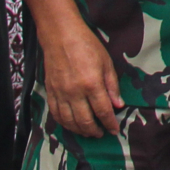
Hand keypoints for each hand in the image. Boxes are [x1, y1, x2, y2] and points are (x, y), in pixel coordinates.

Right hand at [40, 20, 121, 137]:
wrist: (60, 35)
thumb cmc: (87, 45)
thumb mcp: (106, 62)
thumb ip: (112, 86)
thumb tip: (118, 105)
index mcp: (92, 84)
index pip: (103, 111)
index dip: (110, 123)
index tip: (114, 130)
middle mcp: (75, 92)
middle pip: (85, 121)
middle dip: (94, 131)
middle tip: (101, 134)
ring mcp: (61, 94)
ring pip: (69, 121)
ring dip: (79, 131)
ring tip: (88, 132)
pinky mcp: (50, 92)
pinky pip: (56, 114)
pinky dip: (64, 123)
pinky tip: (71, 125)